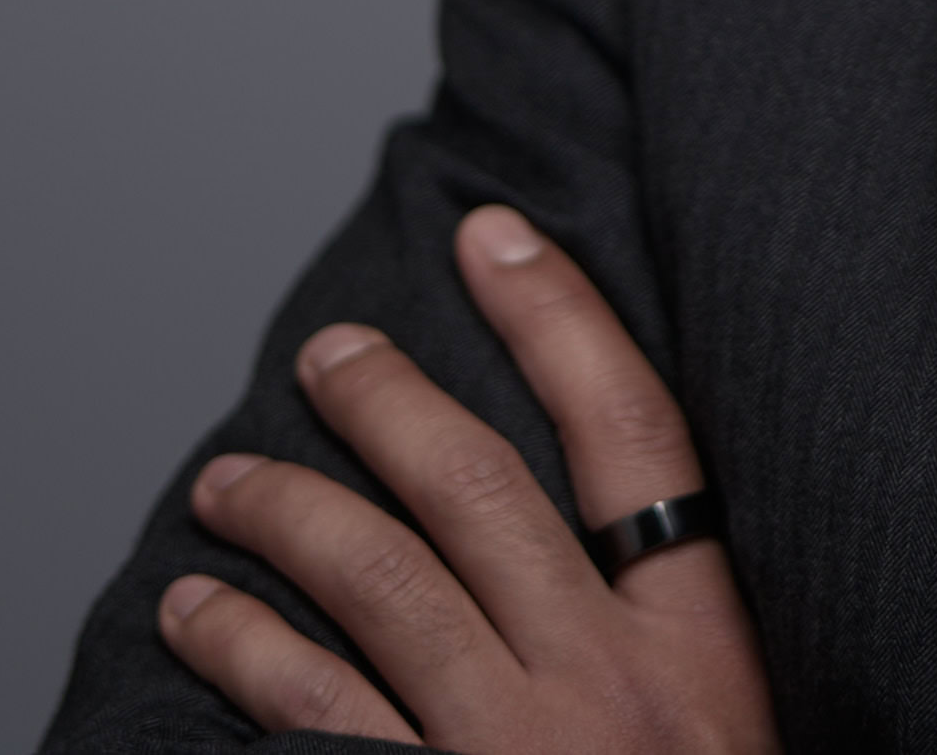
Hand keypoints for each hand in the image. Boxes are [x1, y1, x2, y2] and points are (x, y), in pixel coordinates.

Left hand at [158, 205, 777, 753]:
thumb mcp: (739, 731)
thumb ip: (670, 636)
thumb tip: (586, 524)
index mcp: (706, 649)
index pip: (638, 438)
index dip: (563, 319)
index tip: (495, 234)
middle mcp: (610, 686)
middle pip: (484, 490)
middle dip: (393, 401)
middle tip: (333, 353)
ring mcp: (515, 752)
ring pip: (378, 583)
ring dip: (289, 514)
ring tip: (226, 482)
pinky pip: (316, 713)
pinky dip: (245, 650)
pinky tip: (198, 615)